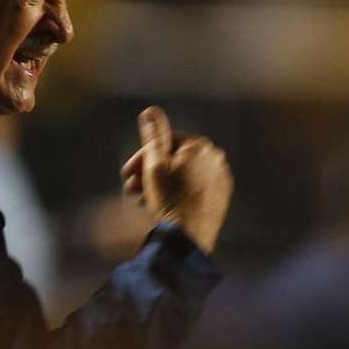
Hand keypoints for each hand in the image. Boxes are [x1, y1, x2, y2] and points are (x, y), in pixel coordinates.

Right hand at [120, 106, 232, 253]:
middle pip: (173, 159)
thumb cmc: (169, 199)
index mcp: (201, 146)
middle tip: (130, 188)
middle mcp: (216, 159)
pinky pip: (193, 188)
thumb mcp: (154, 164)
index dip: (142, 157)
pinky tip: (161, 205)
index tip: (127, 172)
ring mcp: (220, 179)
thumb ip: (153, 136)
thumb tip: (150, 110)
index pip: (164, 143)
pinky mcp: (220, 198)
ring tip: (143, 199)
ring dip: (159, 184)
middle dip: (149, 172)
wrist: (188, 238)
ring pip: (182, 175)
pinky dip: (176, 192)